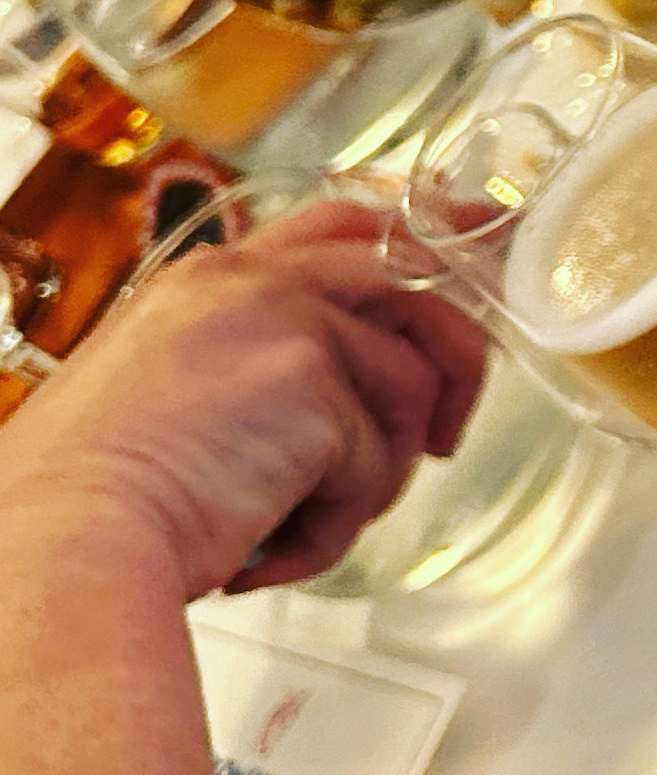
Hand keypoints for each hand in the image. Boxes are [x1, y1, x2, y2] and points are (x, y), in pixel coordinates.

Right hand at [0, 199, 488, 597]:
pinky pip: (375, 465)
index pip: (348, 224)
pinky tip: (265, 550)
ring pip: (408, 389)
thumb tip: (344, 391)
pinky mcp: (314, 386)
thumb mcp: (169, 388)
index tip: (481, 239)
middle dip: (456, 358)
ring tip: (292, 525)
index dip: (426, 234)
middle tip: (447, 433)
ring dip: (369, 478)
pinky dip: (332, 527)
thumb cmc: (95, 497)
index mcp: (214, 277)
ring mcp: (289, 323)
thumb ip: (252, 359)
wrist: (58, 543)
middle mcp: (254, 281)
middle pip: (415, 278)